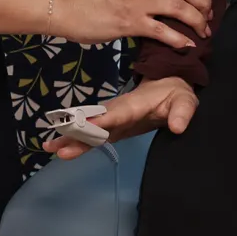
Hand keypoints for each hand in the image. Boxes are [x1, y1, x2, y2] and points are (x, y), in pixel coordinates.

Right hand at [45, 76, 200, 159]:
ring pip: (89, 128)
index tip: (85, 127)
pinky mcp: (112, 127)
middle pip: (95, 122)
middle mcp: (119, 111)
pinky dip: (77, 141)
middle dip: (77, 133)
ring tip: (51, 148)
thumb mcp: (186, 101)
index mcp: (135, 105)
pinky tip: (60, 149)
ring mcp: (113, 119)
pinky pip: (93, 134)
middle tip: (58, 144)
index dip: (102, 121)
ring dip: (71, 137)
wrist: (168, 86)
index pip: (117, 113)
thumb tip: (177, 127)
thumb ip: (182, 113)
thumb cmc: (177, 94)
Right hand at [53, 0, 218, 48]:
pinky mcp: (130, 22)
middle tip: (209, 14)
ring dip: (197, 20)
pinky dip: (179, 39)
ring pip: (180, 7)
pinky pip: (163, 31)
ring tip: (202, 31)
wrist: (63, 5)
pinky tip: (185, 46)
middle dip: (204, 1)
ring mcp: (138, 2)